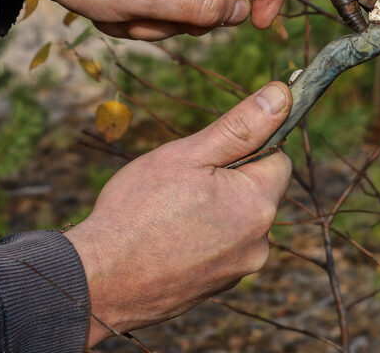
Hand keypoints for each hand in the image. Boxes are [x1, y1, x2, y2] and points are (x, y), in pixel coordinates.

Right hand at [64, 82, 291, 345]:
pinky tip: (168, 239)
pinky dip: (204, 239)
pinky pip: (223, 248)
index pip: (277, 159)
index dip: (245, 148)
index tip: (209, 156)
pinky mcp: (220, 285)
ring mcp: (241, 268)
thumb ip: (242, 125)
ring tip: (171, 214)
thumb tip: (282, 95)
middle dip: (228, 180)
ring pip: (240, 220)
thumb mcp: (189, 155)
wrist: (97, 283)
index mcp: (258, 204)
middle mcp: (260, 242)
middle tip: (182, 185)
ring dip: (216, 210)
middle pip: (258, 191)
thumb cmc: (138, 212)